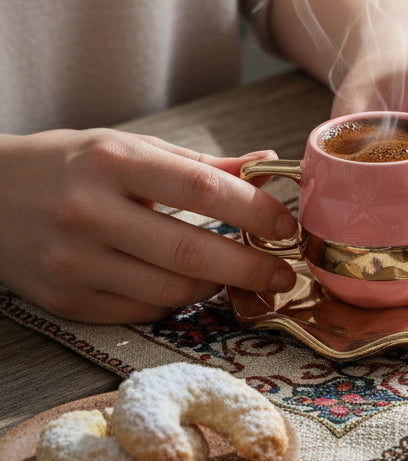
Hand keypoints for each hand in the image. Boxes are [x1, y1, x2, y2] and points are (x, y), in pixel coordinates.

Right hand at [0, 129, 297, 323]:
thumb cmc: (68, 166)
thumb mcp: (129, 149)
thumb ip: (200, 165)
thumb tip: (268, 163)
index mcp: (111, 162)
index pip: (201, 189)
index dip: (254, 210)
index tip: (287, 226)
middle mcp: (89, 213)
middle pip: (190, 251)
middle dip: (250, 267)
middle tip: (283, 273)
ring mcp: (74, 263)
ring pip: (171, 290)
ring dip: (216, 286)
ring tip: (238, 276)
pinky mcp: (66, 301)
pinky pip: (143, 311)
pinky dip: (176, 301)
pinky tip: (190, 285)